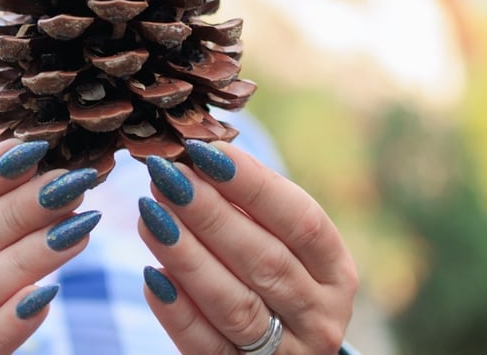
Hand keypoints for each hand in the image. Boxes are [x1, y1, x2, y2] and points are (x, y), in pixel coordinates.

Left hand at [138, 141, 356, 354]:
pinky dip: (178, 311)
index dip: (253, 185)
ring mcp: (286, 353)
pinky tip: (151, 276)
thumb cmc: (274, 273)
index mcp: (336, 271)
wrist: (279, 351)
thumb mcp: (281, 243)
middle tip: (167, 177)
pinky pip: (207, 347)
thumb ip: (250, 204)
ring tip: (150, 215)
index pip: (302, 221)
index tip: (206, 151)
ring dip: (188, 256)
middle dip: (210, 215)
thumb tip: (199, 154)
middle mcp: (320, 315)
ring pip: (235, 305)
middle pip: (265, 261)